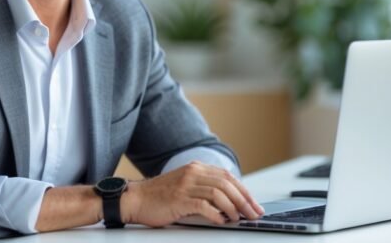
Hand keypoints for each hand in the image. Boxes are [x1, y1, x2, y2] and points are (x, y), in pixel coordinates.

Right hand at [121, 161, 264, 226]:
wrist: (136, 199)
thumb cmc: (160, 196)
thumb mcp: (185, 186)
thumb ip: (204, 188)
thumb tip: (230, 203)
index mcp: (195, 168)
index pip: (227, 176)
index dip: (244, 191)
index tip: (254, 204)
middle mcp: (192, 173)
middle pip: (226, 183)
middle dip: (244, 200)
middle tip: (253, 214)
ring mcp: (185, 185)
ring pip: (218, 193)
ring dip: (233, 208)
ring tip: (238, 219)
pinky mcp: (179, 199)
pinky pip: (203, 205)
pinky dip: (216, 214)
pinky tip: (221, 221)